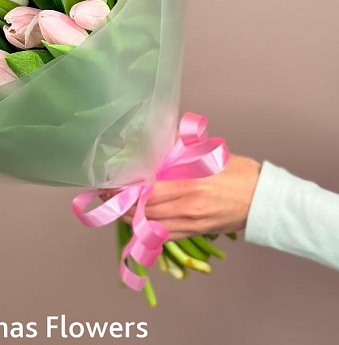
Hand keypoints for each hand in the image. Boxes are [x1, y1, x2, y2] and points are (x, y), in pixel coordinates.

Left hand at [117, 154, 261, 239]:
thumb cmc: (239, 173)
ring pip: (151, 225)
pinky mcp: (196, 232)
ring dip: (130, 217)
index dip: (126, 189)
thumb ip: (182, 147)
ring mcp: (191, 223)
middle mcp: (187, 207)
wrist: (266, 201)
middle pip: (144, 210)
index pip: (148, 190)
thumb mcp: (210, 153)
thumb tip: (158, 138)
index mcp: (189, 184)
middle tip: (106, 194)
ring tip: (115, 207)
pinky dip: (147, 229)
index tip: (111, 183)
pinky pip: (164, 235)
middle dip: (122, 203)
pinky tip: (136, 221)